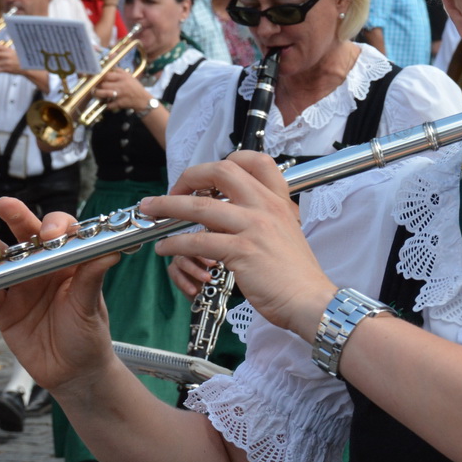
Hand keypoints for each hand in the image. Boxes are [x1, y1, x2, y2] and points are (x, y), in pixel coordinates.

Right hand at [0, 200, 121, 393]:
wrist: (73, 374)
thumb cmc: (89, 336)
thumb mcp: (90, 307)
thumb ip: (92, 279)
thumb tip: (111, 252)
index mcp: (68, 263)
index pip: (61, 233)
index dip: (54, 227)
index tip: (48, 235)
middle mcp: (43, 269)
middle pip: (27, 236)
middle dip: (16, 218)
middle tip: (3, 205)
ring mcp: (21, 287)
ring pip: (2, 259)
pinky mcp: (4, 309)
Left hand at [96, 67, 145, 111]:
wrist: (144, 101)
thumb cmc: (135, 88)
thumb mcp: (129, 76)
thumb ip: (119, 70)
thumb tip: (109, 60)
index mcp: (123, 77)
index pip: (107, 75)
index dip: (100, 77)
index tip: (97, 79)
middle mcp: (121, 85)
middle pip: (104, 84)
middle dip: (98, 86)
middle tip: (96, 88)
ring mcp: (120, 94)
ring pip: (104, 93)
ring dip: (99, 95)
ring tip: (97, 94)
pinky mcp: (120, 103)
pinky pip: (109, 104)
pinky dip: (107, 105)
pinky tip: (106, 104)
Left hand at [142, 152, 336, 339]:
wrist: (311, 301)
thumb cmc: (297, 275)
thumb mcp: (285, 233)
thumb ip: (260, 218)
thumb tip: (225, 214)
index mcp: (278, 201)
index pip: (255, 160)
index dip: (225, 162)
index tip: (205, 178)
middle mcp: (266, 207)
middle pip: (222, 171)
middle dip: (190, 176)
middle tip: (173, 190)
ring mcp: (254, 227)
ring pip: (200, 206)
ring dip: (168, 206)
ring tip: (150, 211)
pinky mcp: (242, 251)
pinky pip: (199, 240)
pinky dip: (175, 242)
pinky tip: (166, 247)